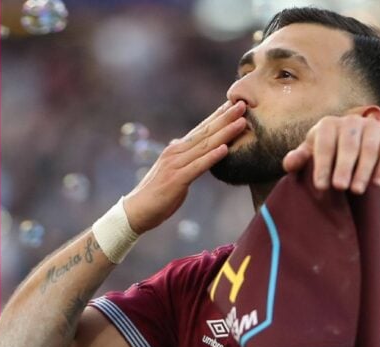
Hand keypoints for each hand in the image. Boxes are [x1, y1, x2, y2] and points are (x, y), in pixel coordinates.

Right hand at [122, 100, 246, 232]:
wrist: (136, 211)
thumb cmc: (155, 194)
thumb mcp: (171, 171)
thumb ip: (180, 159)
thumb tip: (182, 145)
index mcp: (176, 150)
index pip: (201, 129)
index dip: (218, 116)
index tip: (234, 103)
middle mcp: (175, 152)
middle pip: (205, 132)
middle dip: (226, 117)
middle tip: (243, 103)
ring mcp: (175, 165)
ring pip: (205, 146)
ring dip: (225, 133)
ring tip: (242, 121)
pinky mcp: (176, 180)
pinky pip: (198, 167)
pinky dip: (211, 157)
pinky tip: (225, 149)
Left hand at [281, 114, 379, 193]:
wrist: (357, 155)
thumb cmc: (327, 156)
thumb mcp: (311, 157)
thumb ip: (298, 160)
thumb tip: (289, 164)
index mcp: (328, 124)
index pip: (325, 144)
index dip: (322, 165)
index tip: (321, 186)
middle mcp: (350, 120)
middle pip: (348, 145)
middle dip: (344, 168)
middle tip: (340, 187)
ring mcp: (371, 125)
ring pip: (369, 149)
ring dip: (363, 171)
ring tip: (356, 190)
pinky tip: (376, 183)